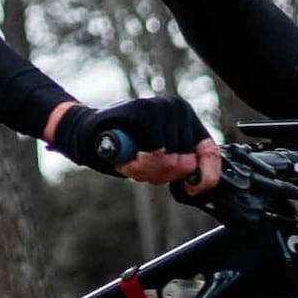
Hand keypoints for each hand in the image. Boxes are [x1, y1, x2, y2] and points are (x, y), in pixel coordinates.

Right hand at [48, 94, 221, 193]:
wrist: (87, 134)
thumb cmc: (123, 149)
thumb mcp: (157, 159)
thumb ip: (178, 166)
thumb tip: (199, 184)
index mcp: (186, 122)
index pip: (211, 152)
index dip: (206, 177)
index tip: (191, 190)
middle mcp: (178, 110)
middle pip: (185, 162)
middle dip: (159, 176)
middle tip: (139, 169)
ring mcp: (161, 107)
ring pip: (169, 159)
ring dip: (144, 171)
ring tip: (129, 160)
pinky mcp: (143, 110)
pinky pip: (154, 151)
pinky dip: (137, 163)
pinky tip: (124, 157)